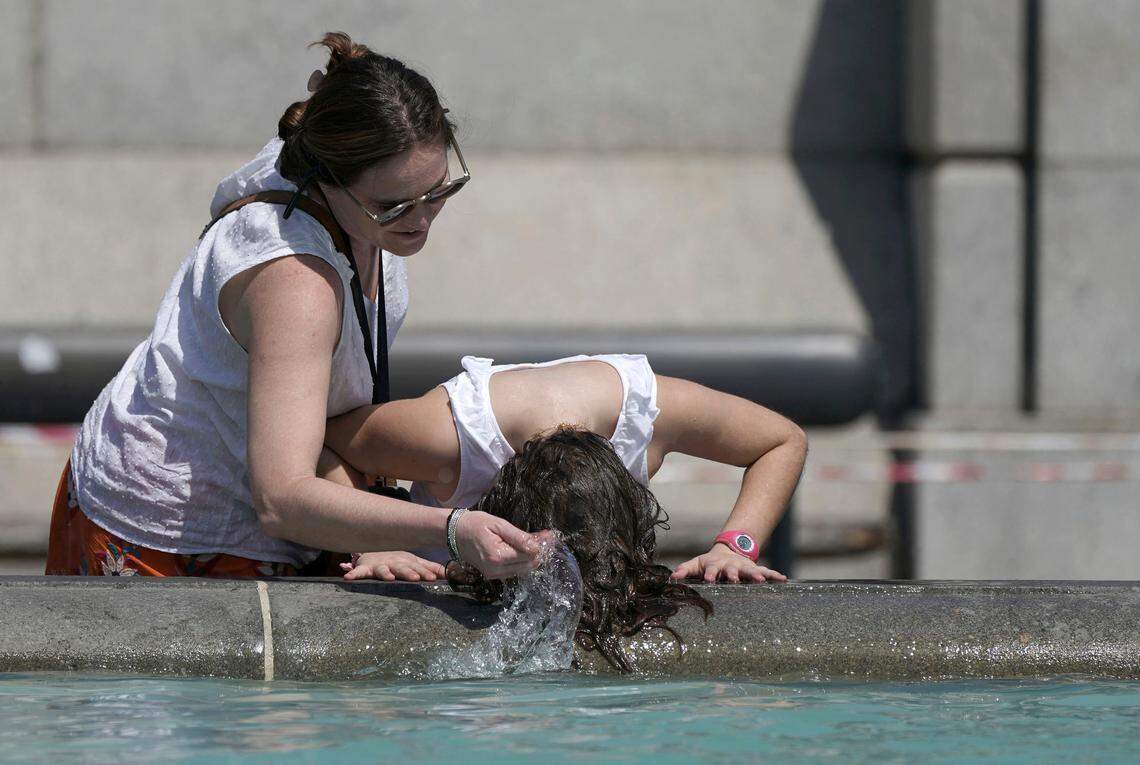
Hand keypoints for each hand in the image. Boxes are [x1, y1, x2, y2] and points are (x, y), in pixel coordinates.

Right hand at [340, 551, 445, 581]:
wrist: (375, 549)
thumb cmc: (398, 559)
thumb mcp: (415, 562)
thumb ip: (430, 568)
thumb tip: (449, 573)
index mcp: (408, 562)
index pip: (419, 569)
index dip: (426, 573)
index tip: (435, 578)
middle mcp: (395, 563)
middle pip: (403, 568)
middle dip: (410, 573)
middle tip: (416, 578)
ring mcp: (380, 565)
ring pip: (383, 570)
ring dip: (385, 573)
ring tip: (388, 578)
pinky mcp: (366, 567)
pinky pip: (358, 571)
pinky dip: (353, 573)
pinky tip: (347, 577)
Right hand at [454, 510, 544, 578]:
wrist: (454, 533)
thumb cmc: (475, 524)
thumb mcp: (498, 524)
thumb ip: (518, 536)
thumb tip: (537, 546)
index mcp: (497, 556)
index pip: (528, 555)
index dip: (541, 545)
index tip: (549, 535)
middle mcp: (496, 570)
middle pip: (528, 565)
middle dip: (539, 552)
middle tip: (547, 537)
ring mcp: (494, 574)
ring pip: (523, 569)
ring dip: (532, 556)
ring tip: (539, 540)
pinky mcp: (492, 574)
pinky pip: (514, 569)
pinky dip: (522, 560)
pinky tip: (525, 547)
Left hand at [670, 543, 786, 582]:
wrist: (727, 552)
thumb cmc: (709, 563)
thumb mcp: (696, 564)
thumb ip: (685, 570)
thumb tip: (672, 577)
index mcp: (715, 565)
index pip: (712, 569)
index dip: (710, 574)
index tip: (710, 579)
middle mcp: (731, 566)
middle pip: (732, 570)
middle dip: (733, 574)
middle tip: (735, 580)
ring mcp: (744, 567)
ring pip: (751, 570)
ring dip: (756, 575)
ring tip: (762, 580)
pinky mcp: (755, 569)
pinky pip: (767, 571)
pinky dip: (775, 575)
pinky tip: (784, 579)